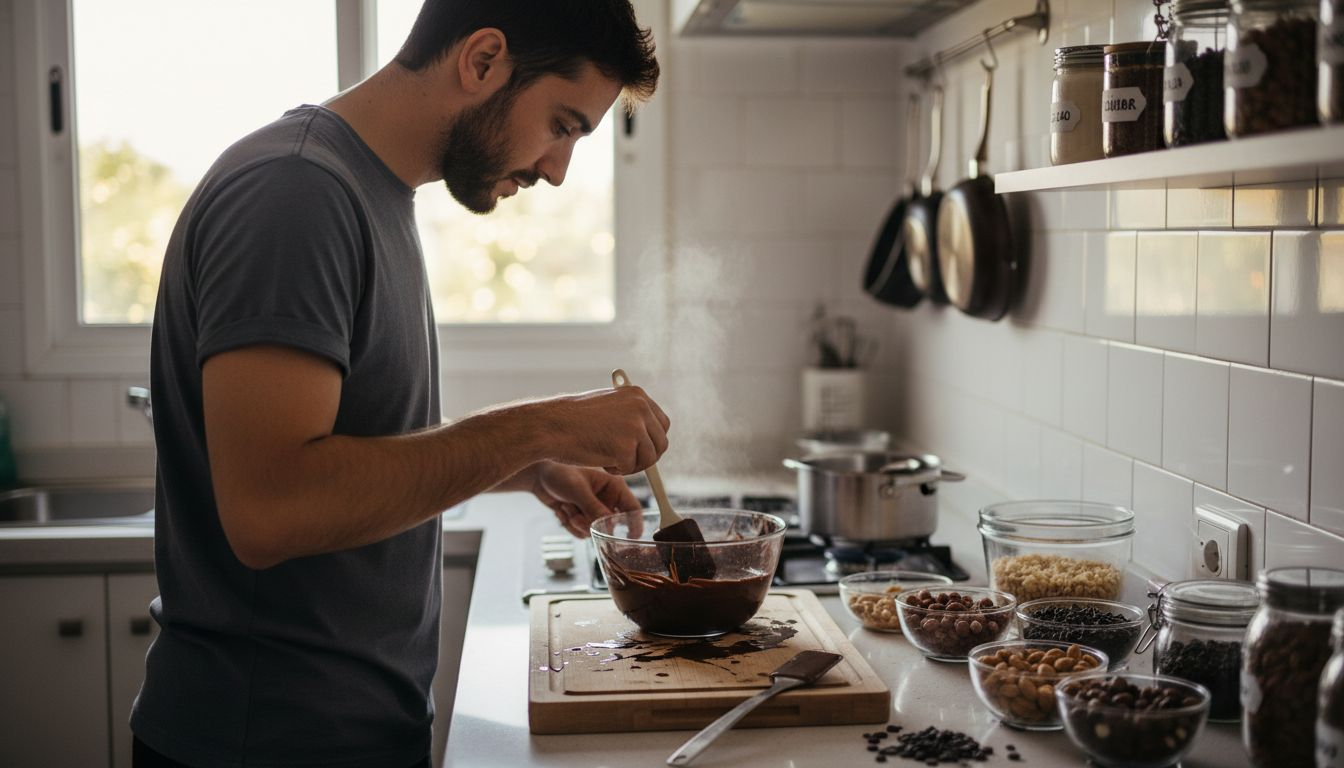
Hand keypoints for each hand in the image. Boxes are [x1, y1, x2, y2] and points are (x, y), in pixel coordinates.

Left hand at [530, 462, 641, 537]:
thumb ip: (593, 508)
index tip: (630, 538)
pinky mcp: (582, 517)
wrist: (537, 476)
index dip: (634, 524)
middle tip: (577, 517)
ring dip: (577, 523)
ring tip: (566, 507)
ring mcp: (594, 509)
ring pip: (594, 531)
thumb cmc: (559, 472)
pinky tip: (562, 510)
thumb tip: (607, 526)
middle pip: (610, 524)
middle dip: (591, 523)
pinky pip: (581, 533)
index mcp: (613, 486)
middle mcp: (606, 499)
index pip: (632, 508)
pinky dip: (569, 525)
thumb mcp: (578, 489)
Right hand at [536, 385, 670, 474]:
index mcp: (637, 395)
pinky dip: (616, 470)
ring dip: (631, 465)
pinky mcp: (626, 447)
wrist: (550, 426)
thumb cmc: (571, 419)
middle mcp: (641, 408)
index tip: (640, 450)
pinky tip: (599, 459)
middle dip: (646, 457)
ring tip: (607, 458)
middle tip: (625, 461)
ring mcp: (635, 427)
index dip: (652, 441)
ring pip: (650, 459)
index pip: (662, 423)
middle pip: (661, 443)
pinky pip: (631, 468)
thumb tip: (650, 435)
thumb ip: (628, 415)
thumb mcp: (607, 406)